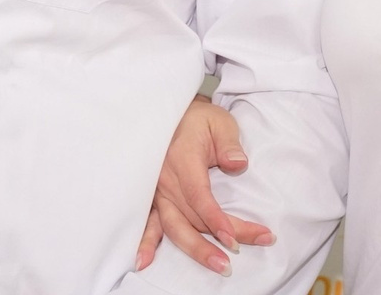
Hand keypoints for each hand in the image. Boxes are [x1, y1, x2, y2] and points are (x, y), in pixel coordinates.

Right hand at [134, 94, 272, 274]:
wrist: (172, 114)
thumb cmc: (199, 120)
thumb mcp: (220, 123)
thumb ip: (229, 144)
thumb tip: (237, 164)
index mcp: (182, 158)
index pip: (199, 195)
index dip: (216, 219)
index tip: (234, 238)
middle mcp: (165, 178)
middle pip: (191, 216)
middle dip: (215, 240)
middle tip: (237, 258)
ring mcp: (156, 190)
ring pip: (173, 225)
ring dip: (194, 249)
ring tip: (216, 266)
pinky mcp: (152, 197)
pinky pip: (149, 222)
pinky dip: (146, 242)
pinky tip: (142, 261)